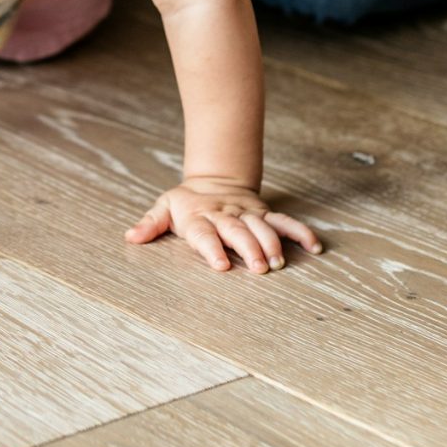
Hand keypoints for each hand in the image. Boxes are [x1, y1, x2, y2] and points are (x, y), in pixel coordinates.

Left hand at [125, 177, 321, 273]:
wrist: (214, 178)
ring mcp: (248, 214)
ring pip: (263, 228)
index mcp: (200, 218)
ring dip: (274, 244)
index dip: (212, 249)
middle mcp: (226, 216)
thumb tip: (131, 237)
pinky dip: (300, 233)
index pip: (205, 234)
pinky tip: (315, 247)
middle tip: (260, 269)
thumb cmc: (187, 202)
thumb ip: (150, 224)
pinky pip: (285, 223)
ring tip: (281, 263)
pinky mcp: (265, 214)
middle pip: (239, 232)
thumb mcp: (164, 207)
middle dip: (249, 249)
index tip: (221, 266)